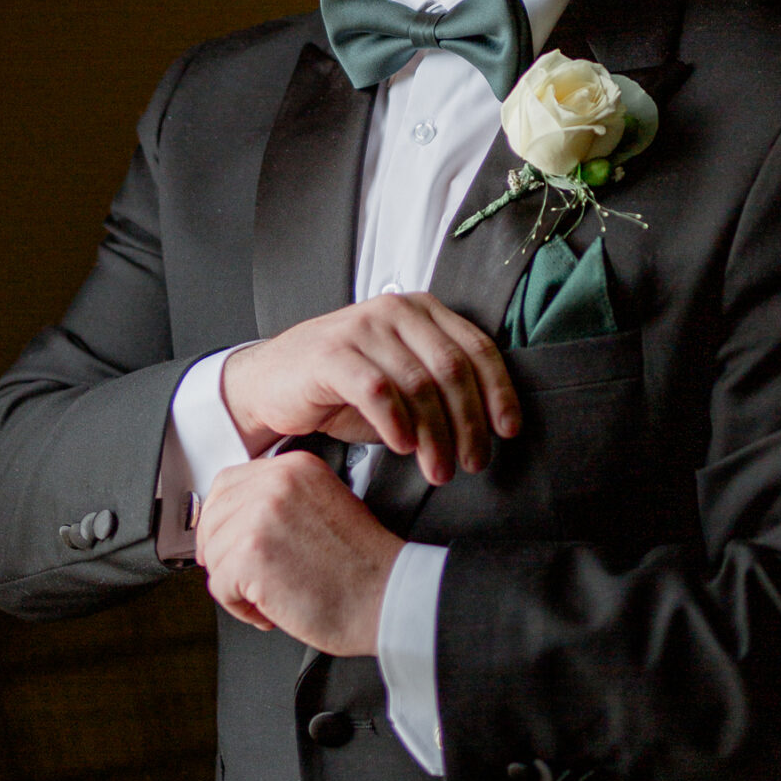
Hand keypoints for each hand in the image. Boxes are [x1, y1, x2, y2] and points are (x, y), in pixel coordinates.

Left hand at [196, 452, 401, 653]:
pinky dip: (240, 608)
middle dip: (224, 556)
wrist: (388, 597)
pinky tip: (270, 610)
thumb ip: (279, 503)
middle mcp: (276, 483)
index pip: (228, 483)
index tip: (231, 544)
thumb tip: (231, 522)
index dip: (222, 520)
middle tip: (250, 580)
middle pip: (213, 519)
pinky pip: (219, 586)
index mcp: (295, 467)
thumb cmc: (363, 568)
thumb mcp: (323, 507)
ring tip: (271, 597)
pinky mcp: (250, 555)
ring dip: (236, 586)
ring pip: (213, 555)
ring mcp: (260, 516)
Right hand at [222, 293, 518, 486]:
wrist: (272, 383)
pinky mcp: (331, 353)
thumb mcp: (401, 381)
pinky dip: (397, 424)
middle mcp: (395, 310)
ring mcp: (361, 328)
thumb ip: (440, 388)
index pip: (476, 347)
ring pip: (418, 384)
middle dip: (468, 422)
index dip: (498, 391)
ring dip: (436, 436)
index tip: (508, 430)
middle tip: (473, 462)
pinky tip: (404, 448)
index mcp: (421, 310)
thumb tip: (490, 425)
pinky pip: (377, 391)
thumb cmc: (342, 386)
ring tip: (440, 470)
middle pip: (452, 369)